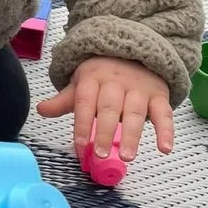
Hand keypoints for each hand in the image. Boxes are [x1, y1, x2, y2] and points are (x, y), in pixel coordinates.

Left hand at [37, 55, 172, 163]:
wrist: (135, 51)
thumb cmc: (103, 74)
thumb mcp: (81, 82)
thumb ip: (64, 100)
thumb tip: (41, 110)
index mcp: (93, 78)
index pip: (85, 102)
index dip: (81, 124)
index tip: (79, 146)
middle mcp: (116, 83)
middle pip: (109, 108)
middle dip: (104, 131)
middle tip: (99, 154)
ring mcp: (139, 89)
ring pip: (134, 113)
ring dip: (131, 135)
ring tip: (126, 156)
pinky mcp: (158, 96)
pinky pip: (164, 114)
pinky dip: (166, 131)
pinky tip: (165, 149)